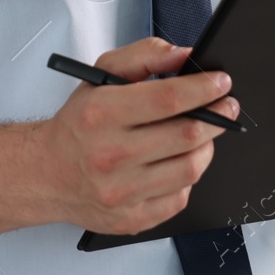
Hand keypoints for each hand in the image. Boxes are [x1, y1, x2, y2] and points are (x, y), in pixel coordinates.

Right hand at [31, 37, 238, 235]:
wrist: (46, 173)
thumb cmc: (79, 123)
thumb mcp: (102, 74)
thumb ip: (145, 55)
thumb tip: (185, 56)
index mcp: (101, 114)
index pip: (168, 99)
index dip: (203, 89)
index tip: (222, 82)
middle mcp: (109, 155)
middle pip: (186, 135)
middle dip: (217, 117)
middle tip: (227, 106)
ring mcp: (121, 192)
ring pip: (190, 168)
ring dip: (207, 146)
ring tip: (203, 133)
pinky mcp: (131, 219)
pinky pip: (180, 197)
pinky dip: (187, 177)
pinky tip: (178, 162)